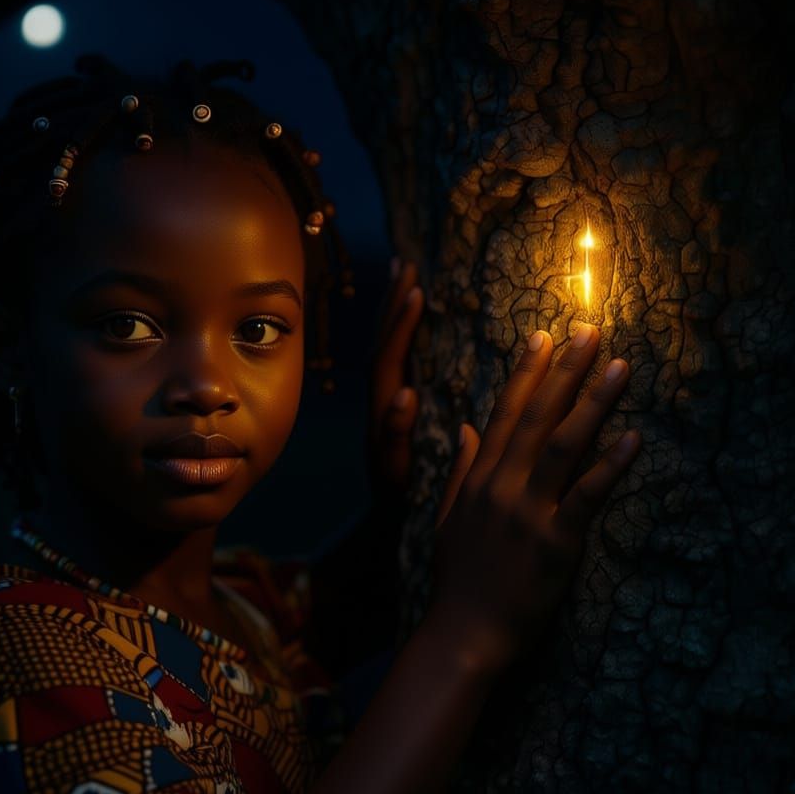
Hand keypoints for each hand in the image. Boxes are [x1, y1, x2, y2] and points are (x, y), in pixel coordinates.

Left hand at [366, 257, 425, 514]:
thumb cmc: (396, 505)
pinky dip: (401, 333)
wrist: (380, 528)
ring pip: (386, 349)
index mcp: (381, 413)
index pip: (388, 360)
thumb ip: (396, 436)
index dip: (400, 327)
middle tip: (406, 265)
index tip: (416, 292)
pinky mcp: (392, 410)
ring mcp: (384, 405)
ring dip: (394, 312)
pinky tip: (413, 317)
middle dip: (393, 305)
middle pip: (382, 344)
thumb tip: (402, 394)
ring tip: (405, 276)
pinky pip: (396, 361)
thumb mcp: (397, 474)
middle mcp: (379, 404)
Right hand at [431, 323, 640, 669]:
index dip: (525, 373)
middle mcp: (500, 487)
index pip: (503, 414)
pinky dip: (609, 465)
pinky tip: (632, 437)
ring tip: (618, 366)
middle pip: (535, 417)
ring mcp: (527, 513)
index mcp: (477, 480)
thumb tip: (464, 427)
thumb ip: (457, 470)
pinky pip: (586, 495)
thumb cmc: (458, 579)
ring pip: (562, 445)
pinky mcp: (555, 542)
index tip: (544, 338)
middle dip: (564, 371)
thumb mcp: (446, 518)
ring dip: (592, 402)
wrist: (464, 633)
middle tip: (589, 332)